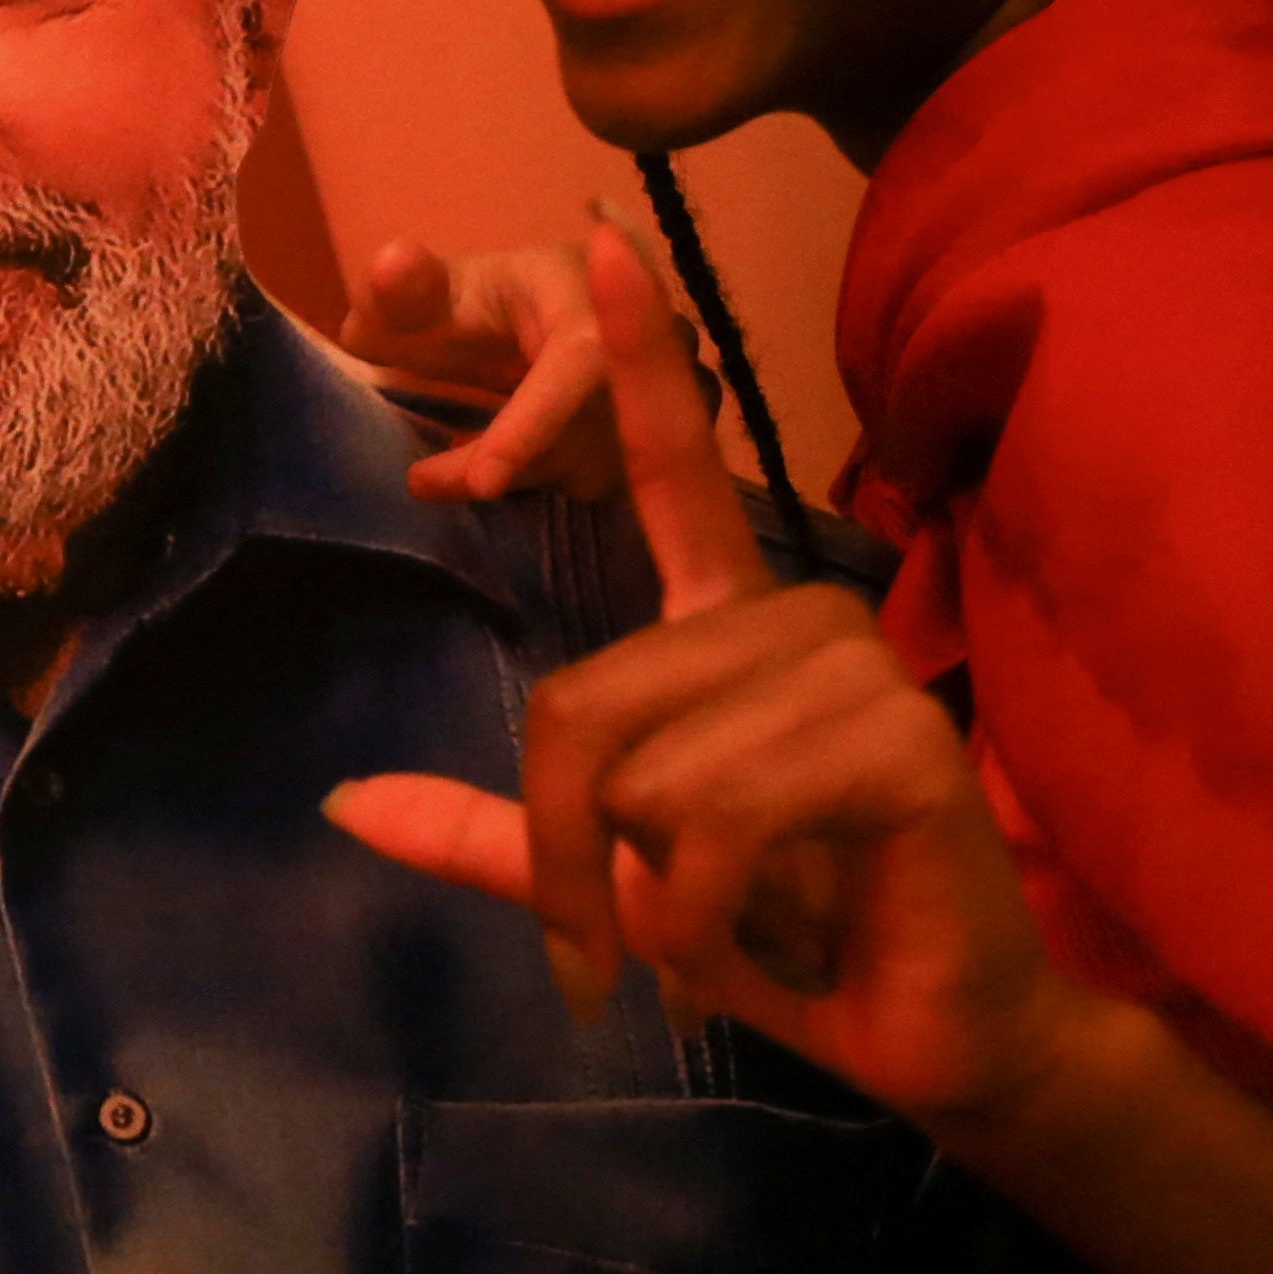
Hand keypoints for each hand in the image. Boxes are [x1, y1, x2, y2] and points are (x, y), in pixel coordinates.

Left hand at [323, 225, 1082, 1131]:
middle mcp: (792, 623)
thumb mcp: (616, 884)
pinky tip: (774, 937)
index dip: (633, 361)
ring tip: (738, 929)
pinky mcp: (894, 745)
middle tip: (638, 943)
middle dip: (575, 854)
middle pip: (581, 705)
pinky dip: (705, 915)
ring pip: (645, 772)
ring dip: (657, 898)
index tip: (598, 239)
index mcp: (728, 629)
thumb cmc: (780, 940)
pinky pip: (711, 819)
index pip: (673, 472)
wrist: (927, 1034)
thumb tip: (346, 804)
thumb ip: (499, 838)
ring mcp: (851, 672)